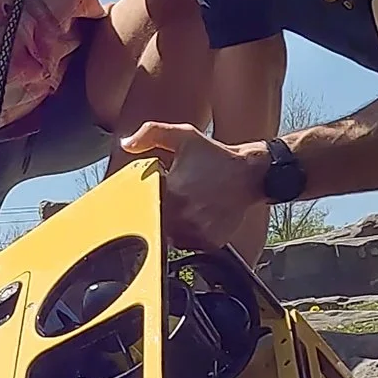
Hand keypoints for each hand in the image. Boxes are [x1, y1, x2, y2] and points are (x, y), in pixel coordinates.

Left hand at [119, 122, 267, 249]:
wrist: (250, 174)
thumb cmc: (217, 155)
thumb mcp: (184, 136)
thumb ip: (151, 134)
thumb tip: (127, 144)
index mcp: (173, 192)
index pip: (143, 203)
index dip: (142, 197)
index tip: (148, 191)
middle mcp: (184, 216)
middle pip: (154, 221)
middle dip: (155, 209)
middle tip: (170, 196)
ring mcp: (197, 232)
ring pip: (169, 235)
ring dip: (169, 223)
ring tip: (185, 205)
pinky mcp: (208, 242)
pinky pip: (186, 243)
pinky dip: (185, 233)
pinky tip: (195, 215)